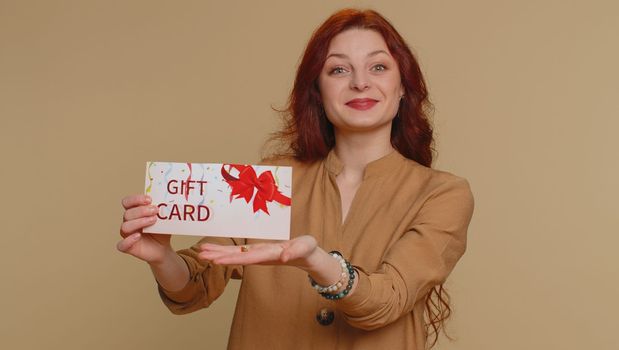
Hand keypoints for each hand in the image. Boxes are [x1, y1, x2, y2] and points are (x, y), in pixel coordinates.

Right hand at [117, 194, 172, 264]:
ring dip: (139, 222)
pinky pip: (122, 245)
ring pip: (125, 227)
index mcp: (134, 212)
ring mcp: (127, 235)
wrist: (163, 248)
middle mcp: (128, 222)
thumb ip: (163, 210)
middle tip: (156, 210)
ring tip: (153, 220)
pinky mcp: (128, 247)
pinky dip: (128, 240)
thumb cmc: (161, 231)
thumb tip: (171, 200)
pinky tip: (138, 236)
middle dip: (142, 211)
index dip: (135, 199)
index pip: (127, 202)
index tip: (149, 199)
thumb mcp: (164, 219)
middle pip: (127, 214)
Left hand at [197, 235, 319, 270]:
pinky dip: (224, 249)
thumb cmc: (307, 250)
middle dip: (218, 256)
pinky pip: (238, 250)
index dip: (232, 259)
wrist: (307, 256)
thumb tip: (284, 257)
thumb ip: (296, 251)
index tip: (217, 261)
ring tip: (201, 251)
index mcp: (270, 254)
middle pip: (236, 257)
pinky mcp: (256, 251)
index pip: (248, 257)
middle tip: (200, 255)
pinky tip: (213, 249)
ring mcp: (257, 254)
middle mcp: (260, 256)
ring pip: (234, 254)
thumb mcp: (305, 247)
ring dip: (217, 253)